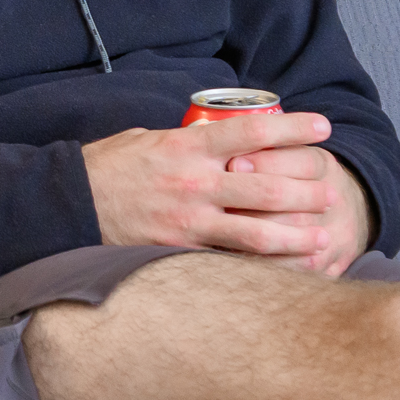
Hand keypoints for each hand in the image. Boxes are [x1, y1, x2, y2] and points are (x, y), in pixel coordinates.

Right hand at [82, 110, 367, 273]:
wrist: (67, 204)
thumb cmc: (107, 167)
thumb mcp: (149, 138)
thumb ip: (187, 142)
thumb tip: (217, 141)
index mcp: (188, 145)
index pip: (252, 131)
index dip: (293, 128)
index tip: (324, 128)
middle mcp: (195, 182)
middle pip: (266, 185)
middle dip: (305, 189)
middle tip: (331, 192)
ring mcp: (188, 221)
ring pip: (255, 232)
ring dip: (295, 235)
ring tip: (322, 238)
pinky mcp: (178, 252)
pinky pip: (228, 263)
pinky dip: (260, 268)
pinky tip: (283, 272)